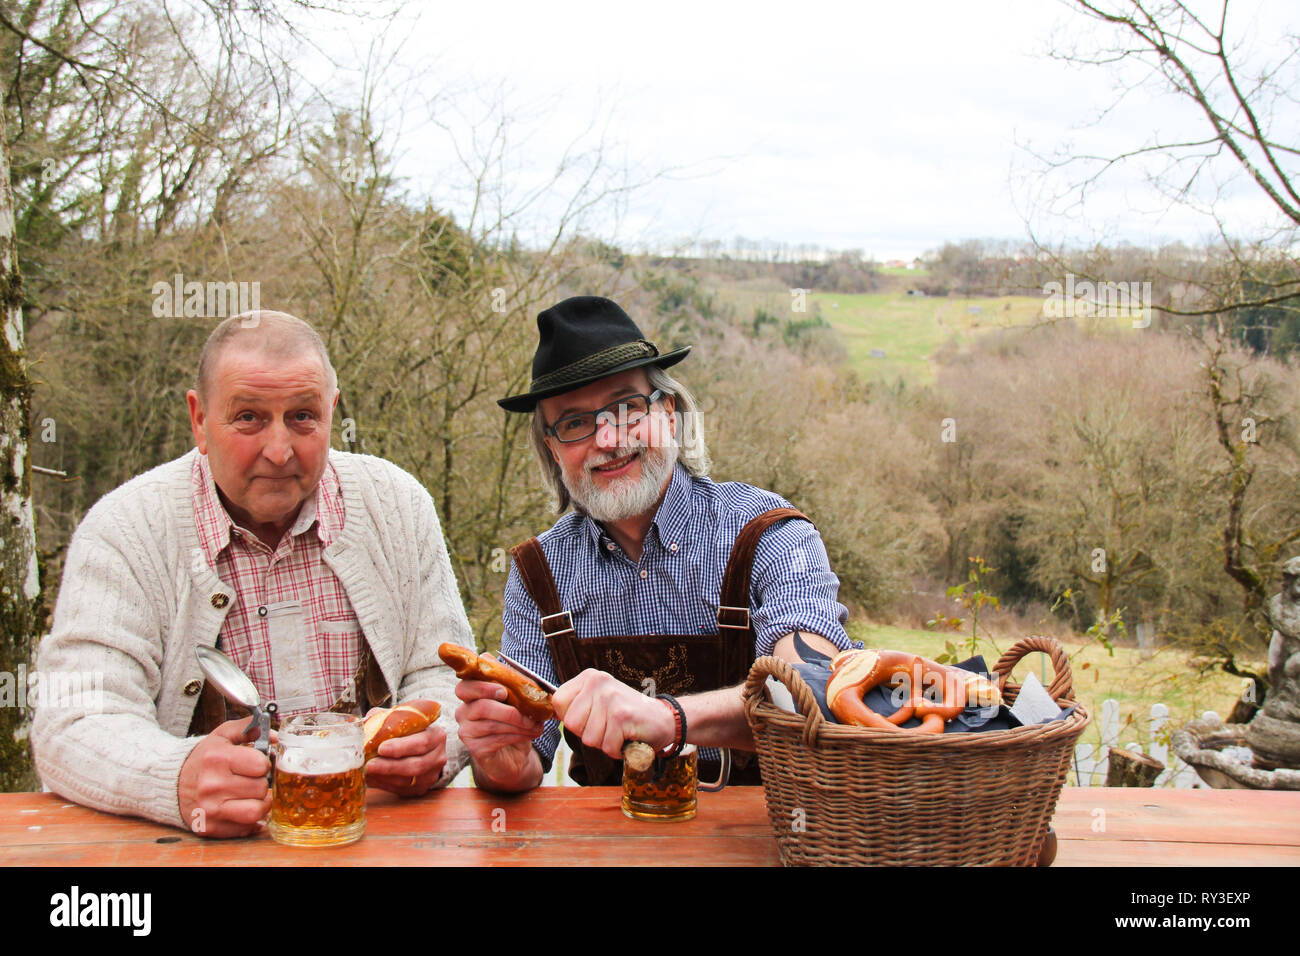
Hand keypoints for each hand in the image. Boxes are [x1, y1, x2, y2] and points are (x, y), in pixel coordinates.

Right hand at [178, 718, 271, 838]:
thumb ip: (249, 728)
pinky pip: (245, 827)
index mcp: (216, 759)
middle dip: (261, 782)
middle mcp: (211, 786)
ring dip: (260, 803)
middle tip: (252, 780)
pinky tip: (241, 807)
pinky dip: (248, 819)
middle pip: (261, 788)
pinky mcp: (210, 828)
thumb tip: (275, 737)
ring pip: (256, 811)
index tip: (256, 764)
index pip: (260, 765)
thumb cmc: (204, 759)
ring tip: (253, 796)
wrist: (172, 784)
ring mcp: (210, 809)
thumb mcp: (222, 735)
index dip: (263, 763)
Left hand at [364, 710, 446, 796]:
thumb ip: (388, 718)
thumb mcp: (405, 719)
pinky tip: (370, 778)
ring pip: (407, 780)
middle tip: (369, 764)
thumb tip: (366, 721)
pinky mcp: (420, 789)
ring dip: (384, 777)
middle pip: (415, 765)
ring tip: (366, 771)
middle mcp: (438, 757)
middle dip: (389, 766)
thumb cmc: (411, 731)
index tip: (381, 748)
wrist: (424, 748)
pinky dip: (383, 784)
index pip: (422, 742)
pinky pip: (400, 790)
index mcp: (437, 736)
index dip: (401, 746)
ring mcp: (431, 775)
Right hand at [454, 678, 543, 790]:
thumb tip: (529, 690)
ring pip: (492, 725)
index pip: (464, 688)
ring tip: (535, 726)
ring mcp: (467, 732)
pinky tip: (529, 734)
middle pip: (482, 707)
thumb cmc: (512, 723)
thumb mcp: (515, 704)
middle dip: (509, 711)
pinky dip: (517, 736)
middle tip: (529, 714)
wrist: (513, 754)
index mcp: (470, 696)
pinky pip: (496, 740)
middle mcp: (463, 713)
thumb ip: (515, 693)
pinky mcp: (475, 749)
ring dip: (518, 725)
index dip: (483, 688)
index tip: (504, 692)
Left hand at [551, 669, 675, 759]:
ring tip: (619, 731)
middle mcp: (598, 683)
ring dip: (604, 743)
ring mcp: (610, 698)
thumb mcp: (598, 701)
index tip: (591, 718)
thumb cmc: (627, 715)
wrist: (664, 719)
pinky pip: (606, 746)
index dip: (572, 719)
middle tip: (609, 726)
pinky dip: (617, 749)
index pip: (558, 702)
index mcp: (589, 677)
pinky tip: (627, 737)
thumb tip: (548, 712)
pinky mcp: (622, 716)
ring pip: (588, 738)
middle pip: (571, 724)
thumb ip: (575, 705)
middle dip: (589, 733)